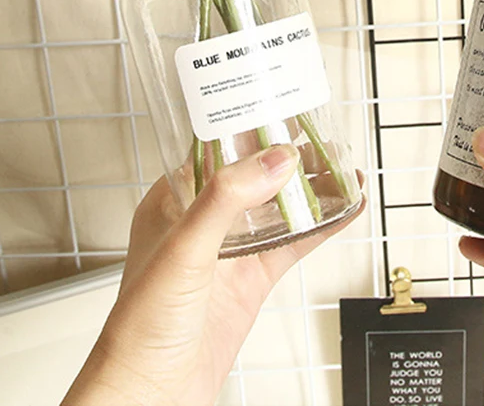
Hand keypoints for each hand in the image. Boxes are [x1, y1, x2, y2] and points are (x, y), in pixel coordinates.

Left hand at [62, 145, 361, 405]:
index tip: (281, 106)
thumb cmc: (138, 329)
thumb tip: (273, 159)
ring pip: (278, 206)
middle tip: (325, 137)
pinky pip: (293, 244)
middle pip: (255, 174)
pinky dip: (321, 226)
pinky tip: (345, 211)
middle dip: (290, 155)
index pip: (215, 149)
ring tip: (343, 168)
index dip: (249, 127)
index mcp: (173, 201)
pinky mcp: (250, 280)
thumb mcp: (183, 251)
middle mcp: (202, 222)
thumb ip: (226, 200)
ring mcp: (229, 251)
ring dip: (312, 188)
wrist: (150, 395)